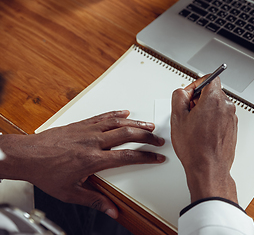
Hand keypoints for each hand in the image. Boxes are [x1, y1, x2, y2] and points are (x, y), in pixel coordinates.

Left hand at [0, 111, 164, 218]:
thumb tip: (111, 210)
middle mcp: (93, 142)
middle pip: (128, 134)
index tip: (156, 157)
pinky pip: (103, 116)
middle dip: (147, 137)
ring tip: (149, 125)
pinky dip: (116, 113)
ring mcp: (88, 130)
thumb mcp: (70, 192)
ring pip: (118, 122)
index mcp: (93, 159)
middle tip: (158, 139)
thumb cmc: (46, 172)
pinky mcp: (81, 124)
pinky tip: (124, 112)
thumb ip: (94, 201)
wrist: (27, 156)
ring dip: (136, 123)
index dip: (146, 156)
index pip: (128, 156)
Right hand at [171, 76, 237, 202]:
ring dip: (205, 110)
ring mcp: (231, 119)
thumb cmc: (195, 148)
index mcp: (214, 100)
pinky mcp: (232, 129)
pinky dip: (212, 120)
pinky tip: (202, 132)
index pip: (210, 78)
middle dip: (199, 99)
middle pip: (213, 92)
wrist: (208, 168)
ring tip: (194, 125)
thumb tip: (182, 92)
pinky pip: (221, 117)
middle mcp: (226, 107)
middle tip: (188, 111)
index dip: (197, 84)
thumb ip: (179, 97)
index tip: (190, 93)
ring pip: (216, 105)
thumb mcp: (177, 118)